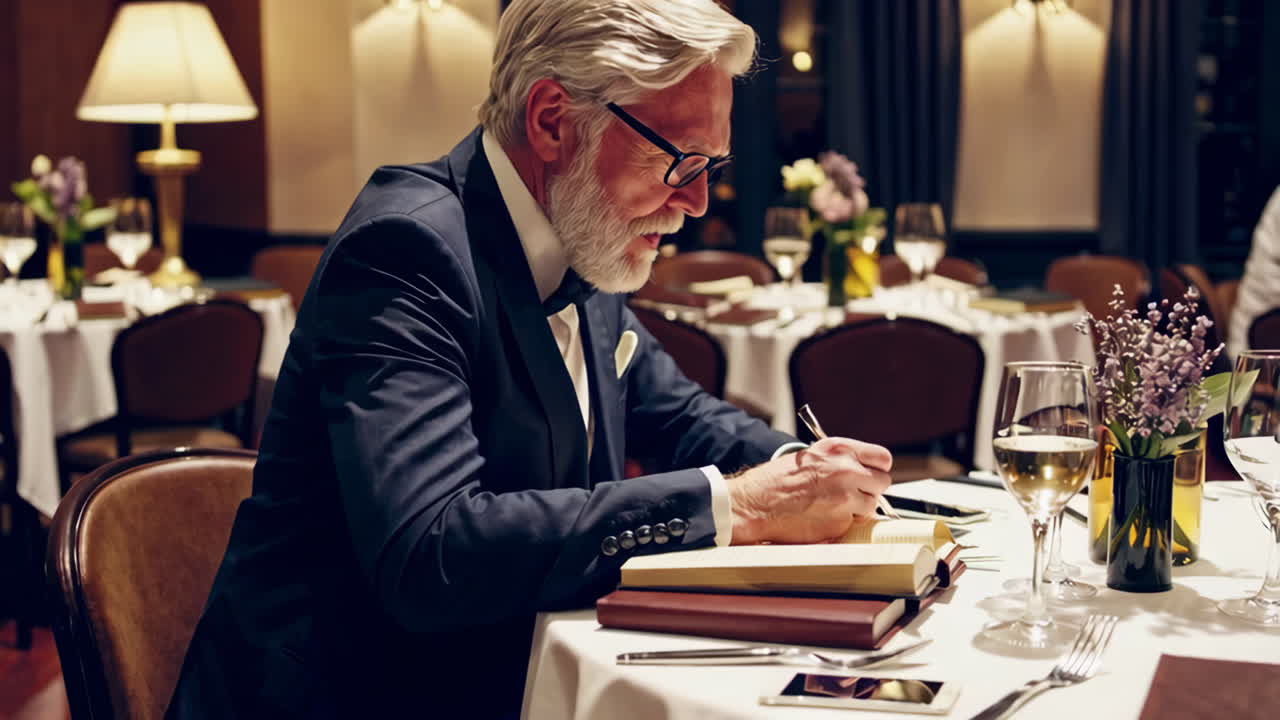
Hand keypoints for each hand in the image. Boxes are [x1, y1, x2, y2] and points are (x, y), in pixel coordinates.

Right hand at [726, 437, 892, 544]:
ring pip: (870, 506)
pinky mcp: (840, 523)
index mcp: (839, 449)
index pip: (882, 458)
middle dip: (870, 489)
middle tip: (853, 493)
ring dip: (857, 508)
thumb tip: (863, 472)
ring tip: (831, 505)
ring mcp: (845, 498)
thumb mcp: (811, 455)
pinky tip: (821, 517)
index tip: (871, 474)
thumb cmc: (776, 480)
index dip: (877, 468)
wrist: (754, 504)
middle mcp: (846, 471)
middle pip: (882, 482)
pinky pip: (853, 523)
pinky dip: (842, 523)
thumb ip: (840, 460)